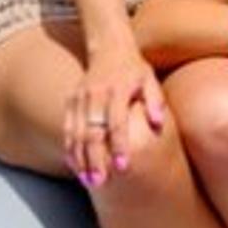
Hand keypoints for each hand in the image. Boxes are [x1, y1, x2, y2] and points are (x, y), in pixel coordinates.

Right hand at [64, 44, 165, 187]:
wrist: (109, 46)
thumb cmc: (134, 67)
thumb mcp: (150, 79)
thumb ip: (155, 100)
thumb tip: (158, 123)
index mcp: (118, 90)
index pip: (117, 122)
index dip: (119, 145)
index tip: (123, 165)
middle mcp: (96, 95)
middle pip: (93, 132)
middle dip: (96, 159)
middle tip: (101, 181)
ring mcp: (81, 98)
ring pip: (77, 133)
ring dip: (81, 158)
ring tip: (89, 180)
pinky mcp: (71, 101)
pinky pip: (68, 128)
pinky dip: (70, 147)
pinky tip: (75, 164)